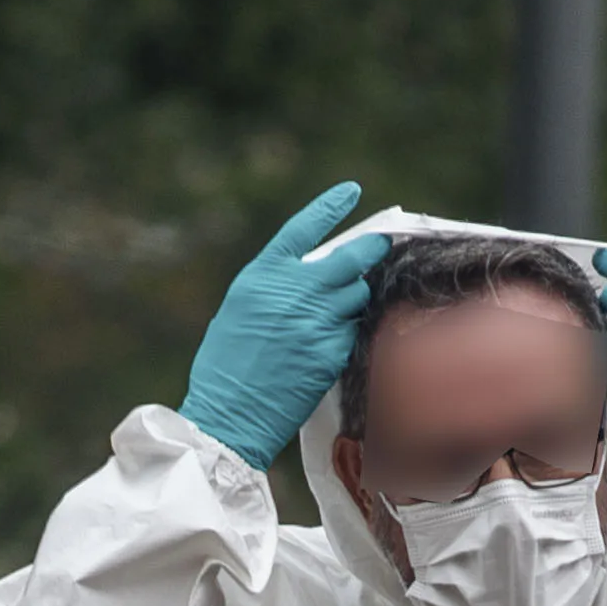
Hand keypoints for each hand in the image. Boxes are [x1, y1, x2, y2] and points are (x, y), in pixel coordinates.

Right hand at [178, 182, 388, 469]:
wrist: (228, 413)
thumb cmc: (226, 365)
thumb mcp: (240, 308)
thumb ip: (275, 285)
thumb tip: (312, 274)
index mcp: (264, 275)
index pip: (304, 227)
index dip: (330, 207)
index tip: (351, 192)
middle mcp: (294, 291)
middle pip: (349, 260)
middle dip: (370, 251)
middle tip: (381, 247)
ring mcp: (316, 321)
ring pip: (356, 296)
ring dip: (356, 298)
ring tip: (339, 311)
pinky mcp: (331, 351)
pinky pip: (352, 331)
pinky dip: (348, 332)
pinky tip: (330, 344)